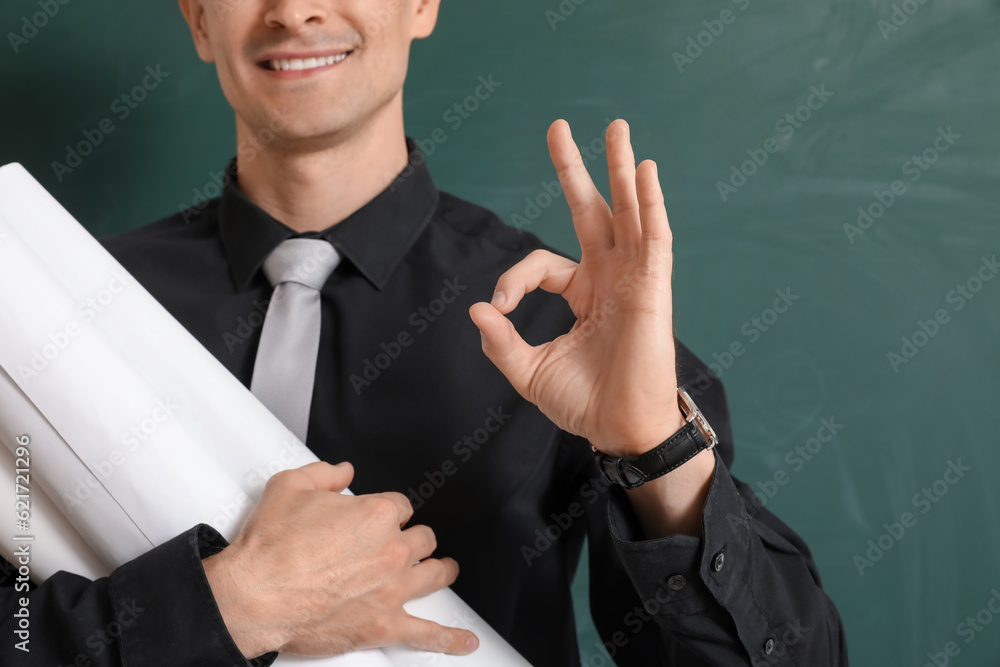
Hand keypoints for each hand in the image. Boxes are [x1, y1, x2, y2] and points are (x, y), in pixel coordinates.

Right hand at [203, 461, 477, 657]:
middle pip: (421, 539)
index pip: (401, 506)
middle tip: (404, 545)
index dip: (391, 511)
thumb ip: (323, 473)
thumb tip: (342, 471)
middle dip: (413, 540)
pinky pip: (427, 633)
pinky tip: (464, 642)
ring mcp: (391, 588)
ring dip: (439, 570)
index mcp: (374, 514)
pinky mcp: (383, 624)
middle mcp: (390, 550)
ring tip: (442, 569)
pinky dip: (449, 639)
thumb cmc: (268, 549)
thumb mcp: (289, 487)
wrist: (252, 596)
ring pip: (433, 575)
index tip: (384, 517)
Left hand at [470, 119, 684, 456]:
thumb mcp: (528, 372)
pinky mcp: (653, 289)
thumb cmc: (582, 403)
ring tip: (616, 127)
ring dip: (622, 169)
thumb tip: (476, 308)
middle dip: (575, 169)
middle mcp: (609, 278)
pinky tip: (645, 169)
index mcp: (582, 293)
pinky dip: (651, 203)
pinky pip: (655, 238)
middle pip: (592, 211)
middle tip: (558, 126)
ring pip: (628, 212)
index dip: (513, 277)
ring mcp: (633, 279)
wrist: (619, 429)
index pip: (542, 264)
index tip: (498, 307)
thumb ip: (501, 342)